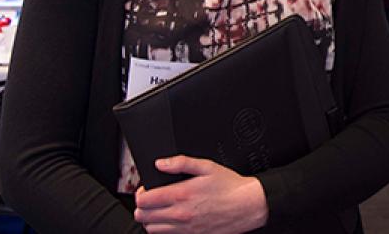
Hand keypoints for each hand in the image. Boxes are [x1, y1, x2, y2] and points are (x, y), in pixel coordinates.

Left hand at [134, 157, 268, 233]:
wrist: (248, 205)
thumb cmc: (230, 186)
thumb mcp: (207, 166)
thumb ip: (181, 162)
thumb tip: (161, 163)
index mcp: (181, 194)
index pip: (144, 200)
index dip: (140, 193)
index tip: (146, 190)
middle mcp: (181, 214)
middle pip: (143, 216)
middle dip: (143, 207)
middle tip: (150, 200)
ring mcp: (186, 229)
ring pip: (152, 229)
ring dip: (151, 220)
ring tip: (159, 211)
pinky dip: (164, 230)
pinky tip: (171, 221)